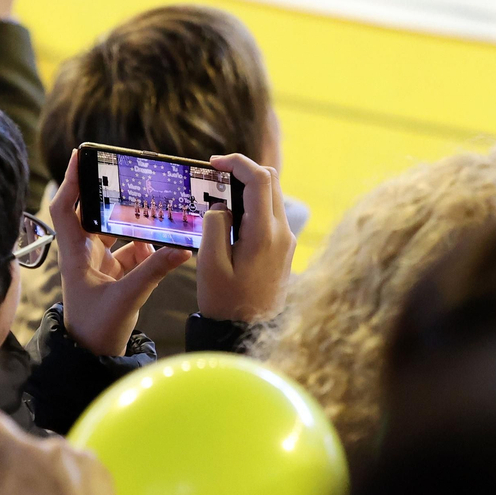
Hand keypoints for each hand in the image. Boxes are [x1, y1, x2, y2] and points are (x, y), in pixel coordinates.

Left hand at [50, 149, 189, 355]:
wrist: (93, 357)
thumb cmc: (95, 329)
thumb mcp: (126, 298)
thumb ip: (154, 272)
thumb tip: (182, 249)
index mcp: (75, 254)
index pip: (66, 207)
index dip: (72, 180)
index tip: (82, 154)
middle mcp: (86, 253)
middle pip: (98, 213)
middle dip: (118, 197)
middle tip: (137, 177)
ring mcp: (101, 264)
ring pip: (122, 233)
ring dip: (141, 225)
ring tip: (163, 211)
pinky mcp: (117, 275)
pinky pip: (136, 252)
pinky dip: (152, 249)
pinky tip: (171, 248)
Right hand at [197, 154, 294, 321]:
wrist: (247, 332)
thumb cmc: (225, 301)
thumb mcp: (210, 263)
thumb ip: (215, 226)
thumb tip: (222, 205)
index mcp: (264, 233)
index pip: (260, 179)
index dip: (237, 162)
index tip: (213, 163)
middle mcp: (282, 232)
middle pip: (271, 181)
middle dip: (243, 170)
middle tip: (215, 177)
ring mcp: (286, 240)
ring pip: (273, 196)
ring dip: (248, 187)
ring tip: (219, 196)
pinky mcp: (283, 248)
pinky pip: (271, 214)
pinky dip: (253, 204)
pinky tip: (232, 217)